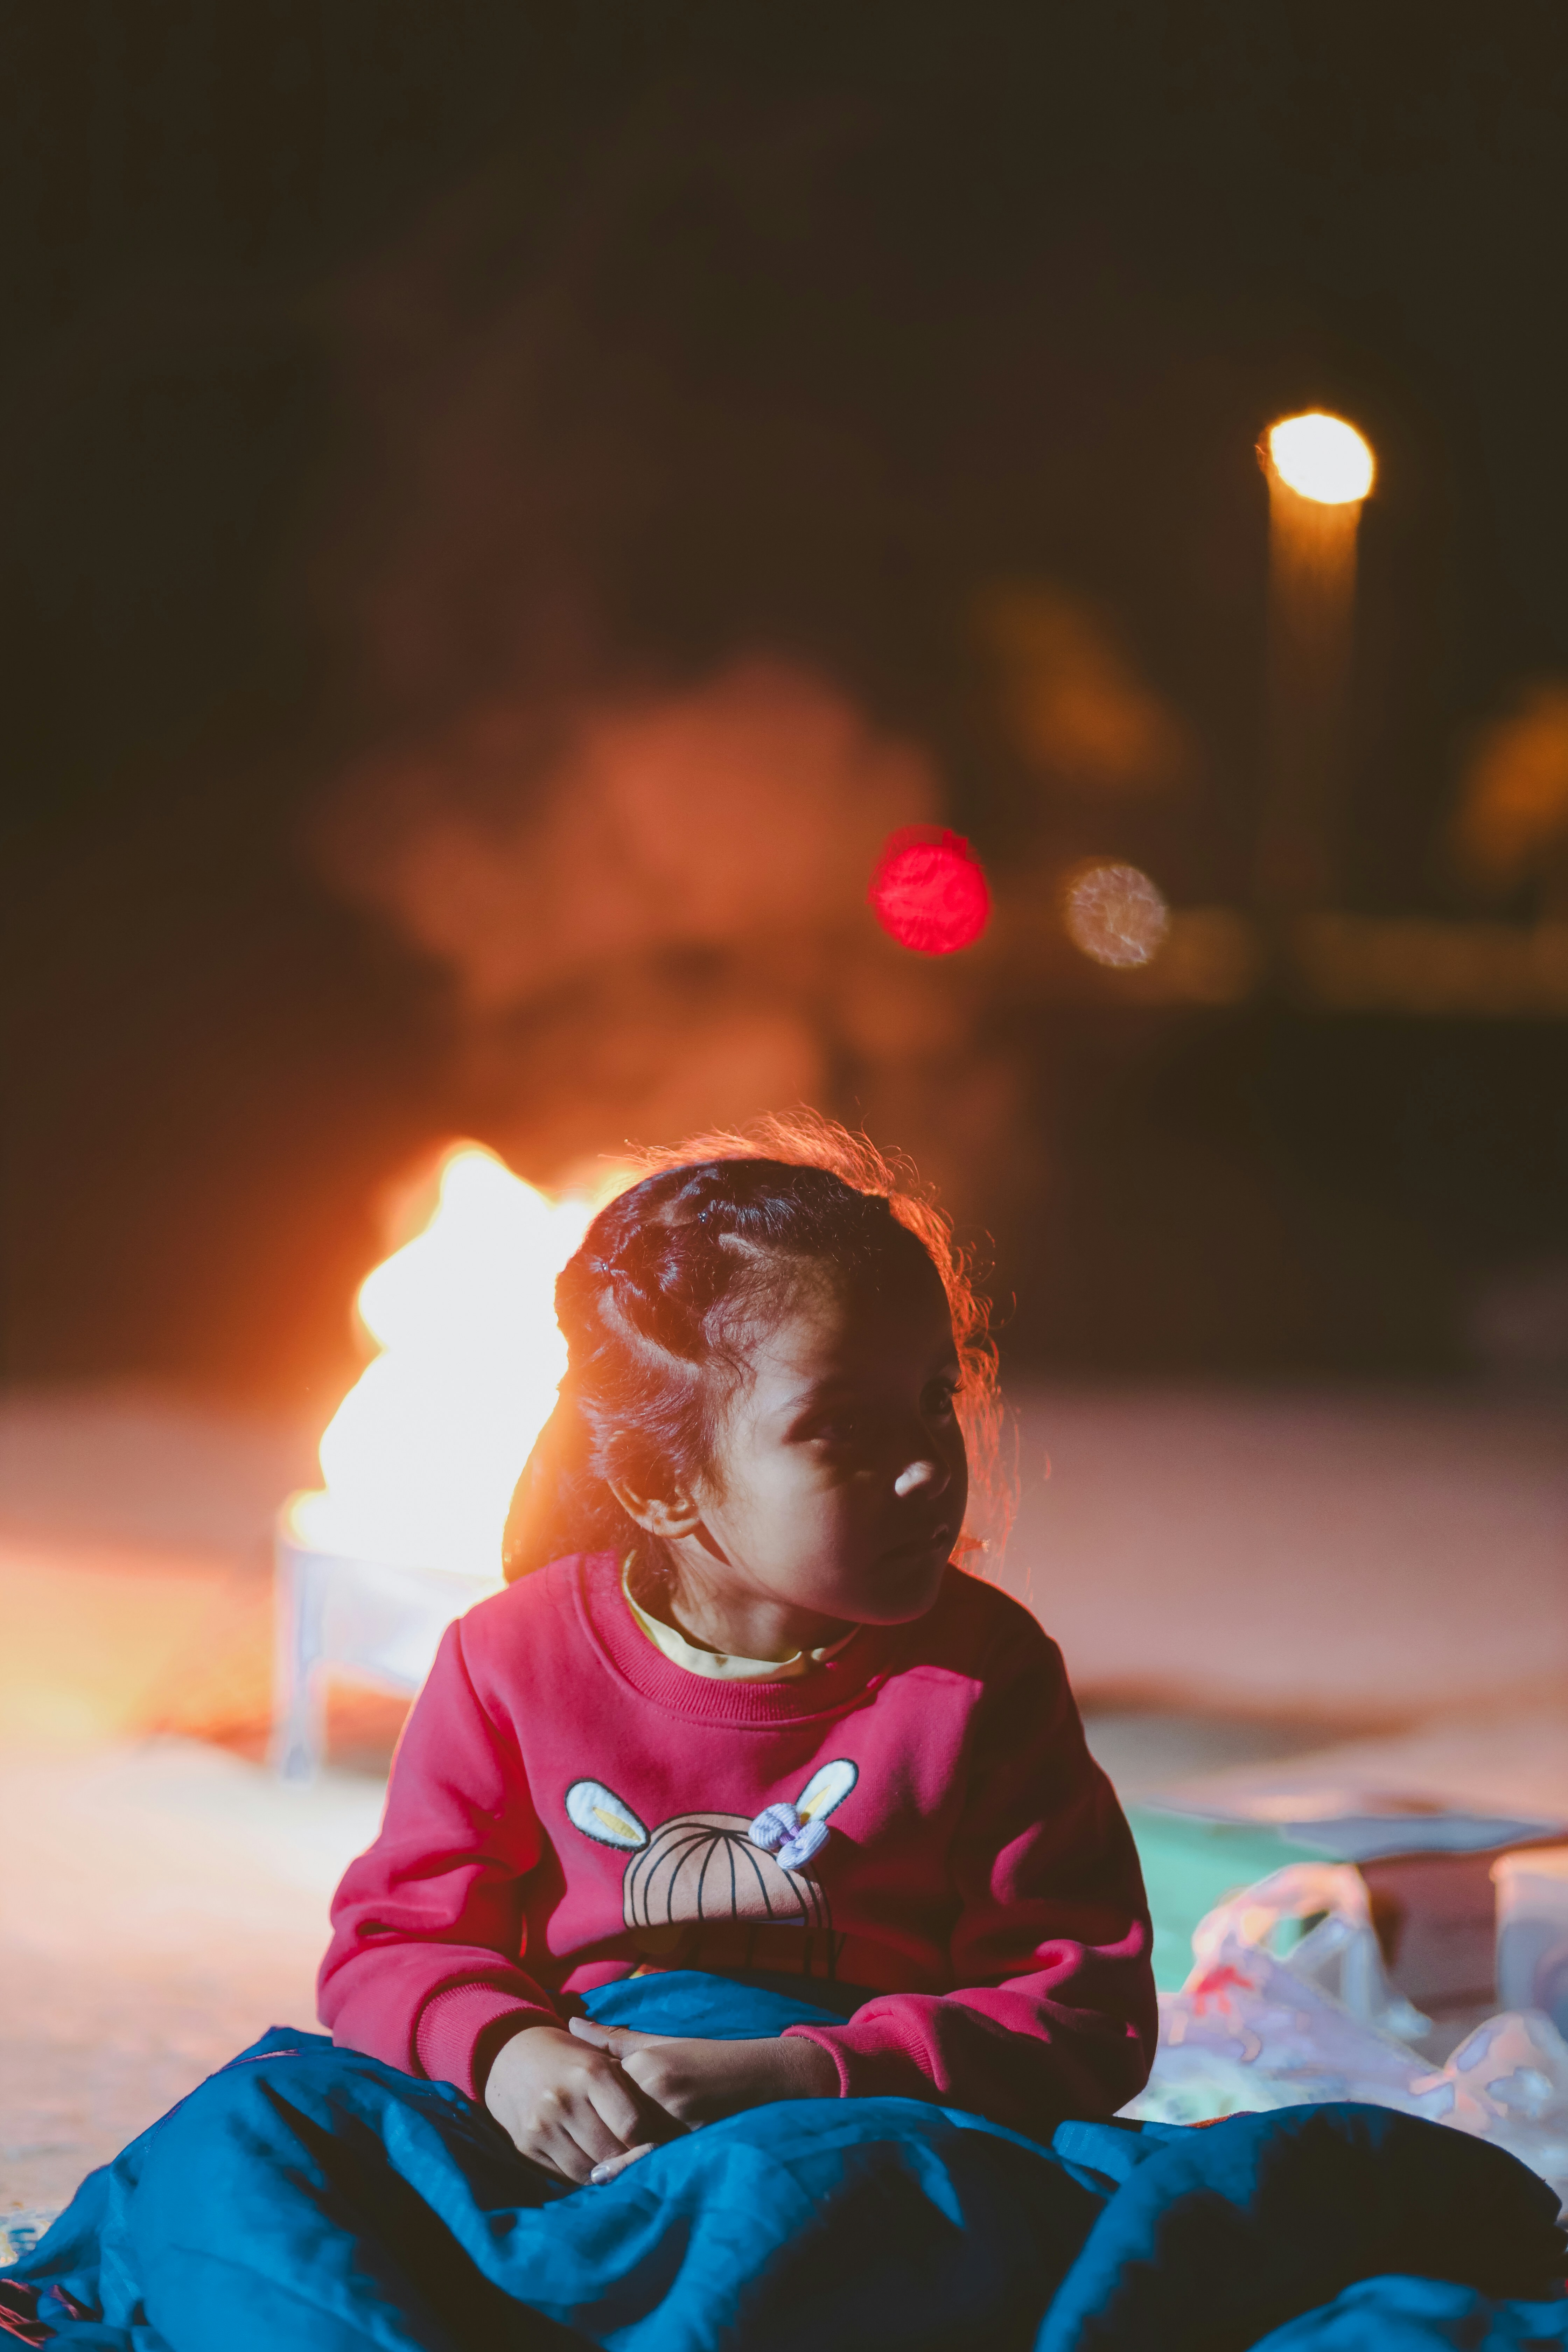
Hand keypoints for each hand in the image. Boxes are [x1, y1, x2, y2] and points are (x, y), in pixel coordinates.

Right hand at [483, 2023, 668, 2185]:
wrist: (509, 2054)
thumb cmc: (569, 2057)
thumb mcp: (600, 2056)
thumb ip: (629, 2086)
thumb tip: (656, 2131)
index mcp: (590, 2072)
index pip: (632, 2125)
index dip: (647, 2139)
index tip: (654, 2142)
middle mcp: (564, 2099)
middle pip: (611, 2153)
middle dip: (627, 2159)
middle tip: (635, 2158)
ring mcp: (542, 2124)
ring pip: (587, 2170)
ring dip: (604, 2171)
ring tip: (612, 2161)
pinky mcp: (525, 2144)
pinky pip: (563, 2175)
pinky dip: (580, 2172)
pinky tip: (587, 2158)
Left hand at [566, 2018, 837, 2178]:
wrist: (766, 2077)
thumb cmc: (710, 2059)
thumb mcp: (663, 2043)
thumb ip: (615, 2039)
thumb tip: (570, 2022)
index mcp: (646, 2062)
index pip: (596, 2088)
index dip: (584, 2103)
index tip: (572, 2113)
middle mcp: (655, 2088)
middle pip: (607, 2118)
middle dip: (593, 2134)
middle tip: (576, 2148)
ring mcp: (673, 2118)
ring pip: (626, 2143)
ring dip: (611, 2156)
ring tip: (593, 2171)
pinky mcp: (689, 2143)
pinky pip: (651, 2162)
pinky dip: (636, 2169)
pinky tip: (625, 2179)